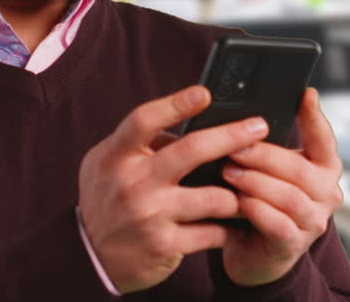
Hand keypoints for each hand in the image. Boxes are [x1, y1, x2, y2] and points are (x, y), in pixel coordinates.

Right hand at [77, 85, 271, 293]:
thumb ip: (140, 143)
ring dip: (237, 194)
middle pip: (190, 151)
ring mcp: (150, 215)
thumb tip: (184, 123)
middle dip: (231, 136)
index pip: (144, 121)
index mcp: (116, 155)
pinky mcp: (165, 245)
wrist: (91, 256)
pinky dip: (227, 227)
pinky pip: (212, 232)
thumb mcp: (107, 163)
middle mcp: (133, 182)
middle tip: (258, 127)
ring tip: (248, 190)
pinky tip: (234, 224)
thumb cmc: (106, 199)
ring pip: (214, 198)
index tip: (204, 94)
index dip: (175, 104)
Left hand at [219, 88, 344, 286]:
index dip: (315, 117)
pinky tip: (237, 201)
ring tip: (229, 172)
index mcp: (323, 168)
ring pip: (289, 196)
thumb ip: (268, 146)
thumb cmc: (261, 200)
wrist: (254, 251)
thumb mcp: (269, 170)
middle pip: (299, 169)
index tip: (305, 94)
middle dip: (265, 155)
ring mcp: (313, 221)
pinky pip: (277, 224)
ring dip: (256, 182)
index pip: (324, 139)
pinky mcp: (294, 244)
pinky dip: (256, 210)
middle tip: (235, 147)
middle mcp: (327, 193)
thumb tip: (245, 116)